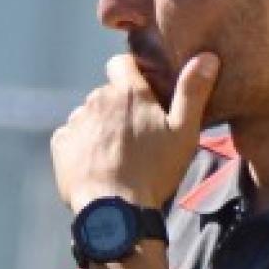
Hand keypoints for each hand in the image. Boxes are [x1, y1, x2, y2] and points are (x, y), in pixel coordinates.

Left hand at [51, 53, 220, 210]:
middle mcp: (97, 99)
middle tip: (137, 135)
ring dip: (101, 127)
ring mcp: (76, 121)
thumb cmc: (154, 171)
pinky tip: (98, 165)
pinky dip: (82, 146)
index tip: (143, 93)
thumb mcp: (184, 133)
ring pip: (90, 115)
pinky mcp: (60, 144)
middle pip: (107, 94)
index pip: (122, 62)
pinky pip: (72, 136)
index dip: (132, 73)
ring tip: (117, 155)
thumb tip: (207, 56)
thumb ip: (193, 92)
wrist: (114, 211)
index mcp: (127, 92)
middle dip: (119, 107)